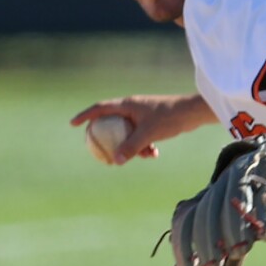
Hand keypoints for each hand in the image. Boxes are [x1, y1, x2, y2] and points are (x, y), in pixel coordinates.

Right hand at [70, 93, 214, 163]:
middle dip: (109, 138)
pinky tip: (153, 154)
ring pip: (128, 132)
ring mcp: (142, 114)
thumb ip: (131, 148)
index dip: (85, 116)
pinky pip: (141, 135)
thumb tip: (116, 161)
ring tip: (143, 156)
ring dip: (132, 146)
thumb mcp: (148, 134)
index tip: (73, 124)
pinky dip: (144, 145)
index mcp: (127, 105)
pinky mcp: (152, 121)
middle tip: (101, 150)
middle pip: (112, 123)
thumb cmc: (169, 118)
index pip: (99, 108)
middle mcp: (132, 107)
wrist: (192, 113)